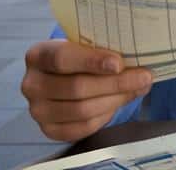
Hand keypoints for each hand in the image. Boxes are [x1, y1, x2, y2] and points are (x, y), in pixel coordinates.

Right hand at [21, 40, 152, 142]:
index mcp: (38, 55)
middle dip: (115, 83)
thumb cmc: (78, 57)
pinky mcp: (48, 130)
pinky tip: (118, 102)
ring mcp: (37, 110)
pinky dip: (105, 116)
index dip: (91, 61)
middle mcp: (32, 84)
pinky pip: (82, 127)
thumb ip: (103, 50)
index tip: (119, 63)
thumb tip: (138, 60)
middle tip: (143, 77)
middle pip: (76, 88)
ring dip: (115, 99)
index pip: (62, 58)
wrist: (63, 77)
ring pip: (82, 110)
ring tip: (137, 88)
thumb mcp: (84, 45)